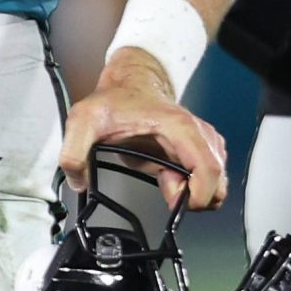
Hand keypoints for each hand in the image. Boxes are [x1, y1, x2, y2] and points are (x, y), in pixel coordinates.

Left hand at [61, 50, 228, 209]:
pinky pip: (204, 178)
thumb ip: (74, 153)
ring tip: (161, 178)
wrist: (128, 85)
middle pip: (217, 181)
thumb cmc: (115, 100)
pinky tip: (166, 175)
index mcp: (179, 127)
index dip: (199, 195)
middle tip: (164, 189)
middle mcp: (198, 135)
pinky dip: (188, 185)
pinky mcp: (198, 150)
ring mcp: (201, 143)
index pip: (208, 169)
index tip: (179, 205)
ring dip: (189, 191)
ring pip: (213, 183)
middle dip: (193, 196)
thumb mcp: (83, 121)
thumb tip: (78, 182)